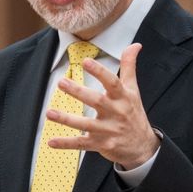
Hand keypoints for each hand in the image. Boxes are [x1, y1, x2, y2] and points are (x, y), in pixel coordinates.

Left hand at [45, 43, 160, 169]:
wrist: (143, 147)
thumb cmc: (134, 113)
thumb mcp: (133, 90)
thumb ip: (130, 67)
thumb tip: (135, 44)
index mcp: (123, 98)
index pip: (112, 82)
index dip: (100, 72)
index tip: (86, 61)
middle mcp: (116, 113)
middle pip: (97, 101)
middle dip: (78, 92)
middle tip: (61, 82)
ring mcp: (108, 131)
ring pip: (85, 125)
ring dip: (67, 119)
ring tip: (49, 112)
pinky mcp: (101, 145)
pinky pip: (81, 144)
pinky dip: (66, 143)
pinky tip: (51, 141)